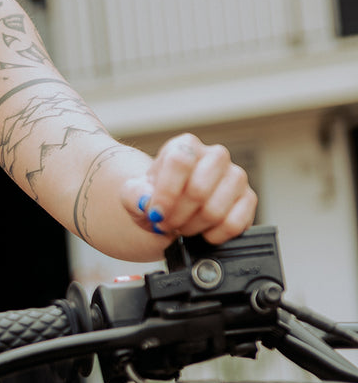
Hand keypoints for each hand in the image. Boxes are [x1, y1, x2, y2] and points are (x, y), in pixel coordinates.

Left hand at [121, 133, 256, 244]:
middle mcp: (215, 156)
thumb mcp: (134, 195)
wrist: (169, 210)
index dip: (166, 193)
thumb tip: (146, 201)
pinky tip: (202, 232)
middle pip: (198, 190)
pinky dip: (213, 236)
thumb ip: (134, 195)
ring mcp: (236, 177)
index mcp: (186, 146)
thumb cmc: (154, 197)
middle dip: (177, 215)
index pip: (180, 161)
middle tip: (166, 223)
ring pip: (214, 210)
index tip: (155, 213)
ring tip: (182, 226)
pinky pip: (234, 224)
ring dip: (192, 227)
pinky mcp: (248, 200)